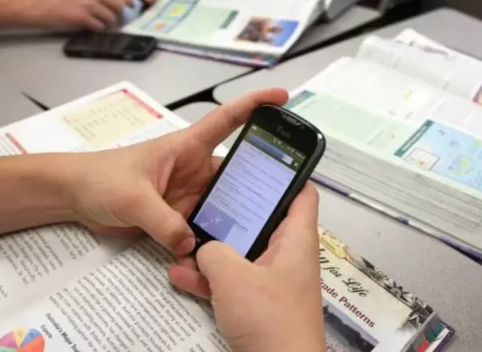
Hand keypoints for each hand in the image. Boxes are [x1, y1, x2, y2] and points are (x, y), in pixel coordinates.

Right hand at [28, 0, 133, 29]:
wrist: (37, 4)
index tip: (131, 5)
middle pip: (120, 4)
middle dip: (119, 12)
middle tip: (114, 15)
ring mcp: (87, 2)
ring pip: (111, 17)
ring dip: (106, 21)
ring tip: (95, 18)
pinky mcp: (81, 17)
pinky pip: (100, 26)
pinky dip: (96, 27)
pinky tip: (88, 23)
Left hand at [66, 88, 287, 254]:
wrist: (74, 197)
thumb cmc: (100, 178)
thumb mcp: (132, 197)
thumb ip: (162, 221)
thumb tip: (192, 244)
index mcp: (187, 147)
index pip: (227, 120)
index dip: (255, 105)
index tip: (282, 97)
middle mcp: (195, 169)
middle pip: (236, 172)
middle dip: (259, 183)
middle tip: (285, 200)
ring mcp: (189, 194)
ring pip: (224, 204)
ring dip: (236, 217)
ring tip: (259, 233)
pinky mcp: (179, 216)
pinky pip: (204, 227)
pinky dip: (213, 239)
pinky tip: (225, 254)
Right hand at [167, 183, 325, 351]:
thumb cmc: (271, 320)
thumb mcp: (233, 277)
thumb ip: (213, 252)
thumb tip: (203, 248)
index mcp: (296, 238)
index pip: (302, 193)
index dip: (286, 173)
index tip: (258, 162)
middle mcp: (287, 254)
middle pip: (261, 220)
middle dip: (230, 213)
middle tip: (204, 198)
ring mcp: (271, 280)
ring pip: (241, 251)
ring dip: (212, 248)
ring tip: (182, 239)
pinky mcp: (257, 303)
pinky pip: (232, 280)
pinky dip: (209, 278)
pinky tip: (179, 275)